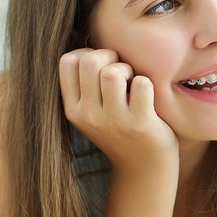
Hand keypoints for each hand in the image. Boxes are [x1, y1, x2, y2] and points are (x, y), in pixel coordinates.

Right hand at [59, 48, 177, 173]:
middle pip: (91, 60)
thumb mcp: (93, 112)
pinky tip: (148, 96)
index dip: (89, 54)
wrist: (144, 169)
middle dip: (111, 57)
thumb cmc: (121, 131)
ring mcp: (114, 121)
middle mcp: (88, 115)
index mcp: (73, 109)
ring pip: (114, 71)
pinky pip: (142, 83)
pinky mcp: (140, 124)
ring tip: (134, 84)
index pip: (68, 61)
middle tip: (123, 73)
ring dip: (129, 69)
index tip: (103, 68)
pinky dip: (148, 83)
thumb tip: (90, 47)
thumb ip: (87, 84)